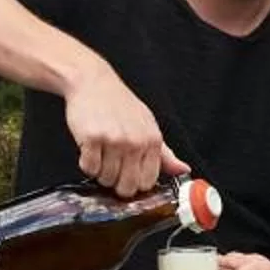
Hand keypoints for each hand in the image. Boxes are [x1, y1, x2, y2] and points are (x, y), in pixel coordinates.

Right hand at [63, 63, 182, 196]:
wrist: (94, 83)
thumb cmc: (120, 105)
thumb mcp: (148, 125)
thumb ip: (165, 153)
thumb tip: (183, 170)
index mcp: (152, 140)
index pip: (148, 182)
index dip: (135, 184)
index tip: (127, 176)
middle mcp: (135, 142)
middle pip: (127, 186)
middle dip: (116, 183)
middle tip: (111, 167)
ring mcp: (114, 140)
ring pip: (106, 178)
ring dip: (100, 172)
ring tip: (100, 153)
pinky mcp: (93, 138)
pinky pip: (89, 168)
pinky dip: (86, 163)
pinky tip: (90, 149)